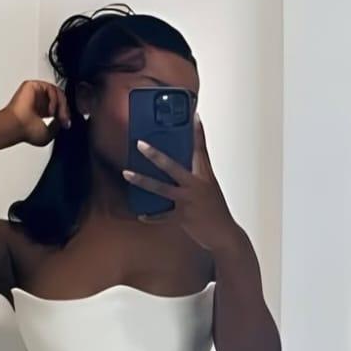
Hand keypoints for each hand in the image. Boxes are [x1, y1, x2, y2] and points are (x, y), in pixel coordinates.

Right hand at [6, 79, 71, 146]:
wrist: (17, 125)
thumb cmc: (27, 131)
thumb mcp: (50, 133)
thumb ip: (59, 124)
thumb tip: (64, 118)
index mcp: (42, 112)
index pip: (59, 106)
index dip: (65, 113)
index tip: (66, 123)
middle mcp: (39, 102)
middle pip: (60, 98)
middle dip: (65, 110)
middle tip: (64, 119)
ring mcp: (36, 94)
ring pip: (57, 92)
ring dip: (62, 104)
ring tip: (59, 115)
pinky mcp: (33, 86)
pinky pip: (51, 88)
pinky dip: (54, 99)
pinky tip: (50, 110)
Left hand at [122, 115, 241, 251]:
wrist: (224, 235)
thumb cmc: (217, 212)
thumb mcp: (210, 190)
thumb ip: (196, 178)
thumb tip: (180, 170)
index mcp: (205, 176)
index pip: (201, 149)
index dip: (198, 132)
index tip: (194, 115)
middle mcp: (196, 185)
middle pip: (173, 166)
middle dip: (155, 155)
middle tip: (140, 144)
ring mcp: (188, 201)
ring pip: (161, 188)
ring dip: (142, 180)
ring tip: (126, 173)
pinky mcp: (183, 217)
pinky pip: (162, 216)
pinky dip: (152, 216)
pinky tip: (141, 215)